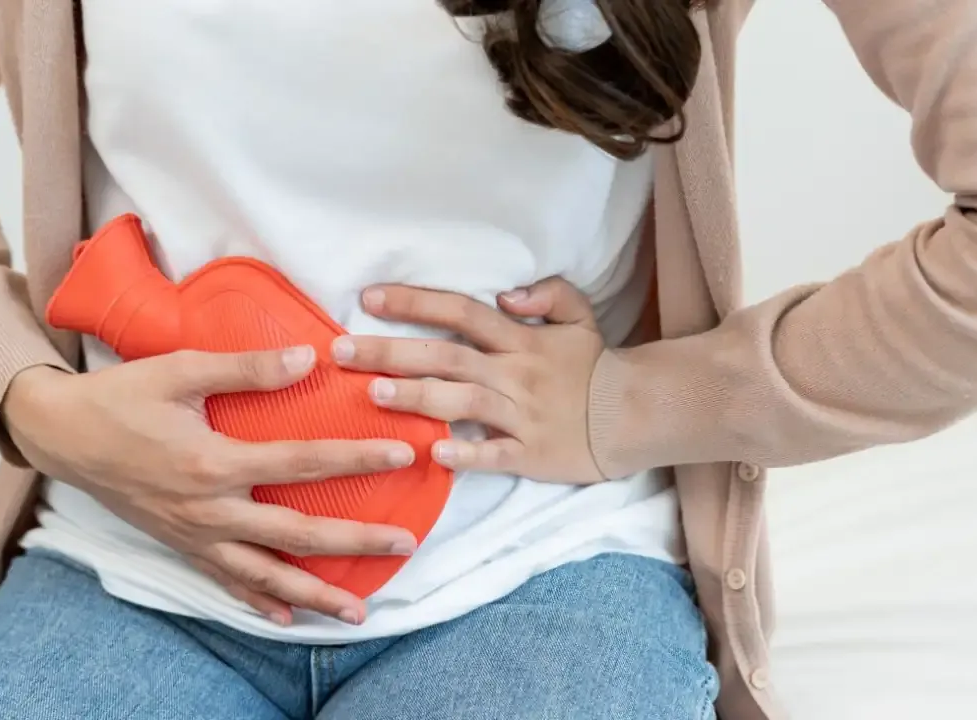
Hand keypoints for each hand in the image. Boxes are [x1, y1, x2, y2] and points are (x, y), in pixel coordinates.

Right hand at [1, 348, 418, 625]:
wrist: (62, 434)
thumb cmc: (123, 397)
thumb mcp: (181, 370)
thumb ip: (248, 368)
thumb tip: (309, 357)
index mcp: (213, 463)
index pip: (302, 463)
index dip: (356, 459)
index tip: (402, 455)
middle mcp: (208, 510)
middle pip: (296, 534)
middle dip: (354, 542)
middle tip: (404, 544)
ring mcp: (195, 535)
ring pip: (264, 575)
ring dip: (314, 595)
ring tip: (358, 613)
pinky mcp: (182, 546)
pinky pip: (227, 582)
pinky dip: (259, 602)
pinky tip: (289, 618)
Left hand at [330, 277, 606, 483]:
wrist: (635, 415)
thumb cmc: (595, 368)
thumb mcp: (580, 318)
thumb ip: (547, 295)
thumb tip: (507, 293)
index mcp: (520, 340)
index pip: (461, 312)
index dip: (415, 303)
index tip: (368, 299)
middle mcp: (515, 374)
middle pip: (447, 356)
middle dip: (392, 352)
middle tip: (341, 352)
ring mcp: (521, 415)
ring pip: (464, 402)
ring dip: (420, 398)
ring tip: (375, 395)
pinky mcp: (530, 453)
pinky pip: (495, 455)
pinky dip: (467, 455)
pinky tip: (435, 453)